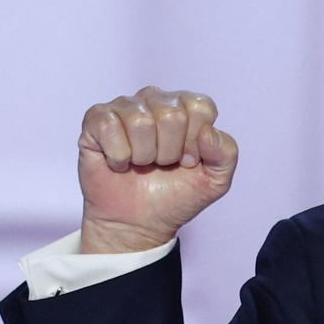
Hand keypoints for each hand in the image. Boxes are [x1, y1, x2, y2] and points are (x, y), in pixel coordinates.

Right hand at [77, 86, 238, 252]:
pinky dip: (118, 156)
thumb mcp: (215, 180)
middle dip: (170, 152)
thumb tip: (207, 132)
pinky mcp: (96, 119)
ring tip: (142, 164)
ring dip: (144, 155)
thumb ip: (226, 153)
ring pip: (140, 121)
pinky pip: (109, 127)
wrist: (138, 223)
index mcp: (187, 107)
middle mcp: (156, 100)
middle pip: (172, 115)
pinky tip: (120, 163)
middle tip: (162, 165)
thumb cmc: (176, 196)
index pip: (200, 107)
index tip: (189, 161)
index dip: (195, 142)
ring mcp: (125, 107)